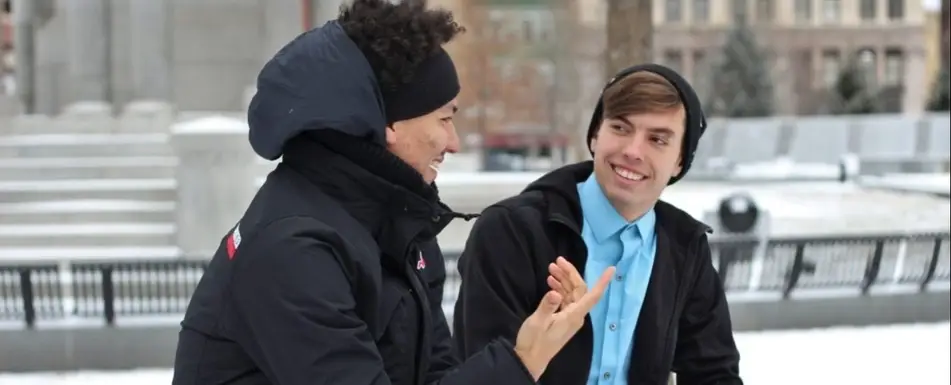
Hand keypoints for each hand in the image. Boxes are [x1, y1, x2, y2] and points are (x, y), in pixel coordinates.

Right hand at [512, 266, 614, 380]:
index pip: (592, 295)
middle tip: (556, 261)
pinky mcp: (563, 319)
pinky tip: (551, 282)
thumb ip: (547, 306)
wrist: (530, 359)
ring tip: (551, 268)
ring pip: (572, 293)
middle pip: (579, 289)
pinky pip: (566, 299)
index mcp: (574, 316)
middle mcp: (576, 315)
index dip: (603, 282)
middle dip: (570, 273)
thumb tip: (555, 292)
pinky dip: (559, 289)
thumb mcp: (537, 322)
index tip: (611, 269)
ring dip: (563, 280)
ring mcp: (570, 317)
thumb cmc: (534, 341)